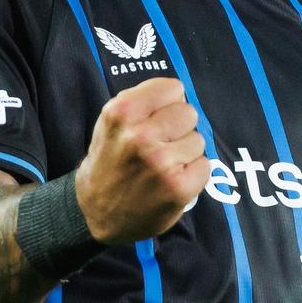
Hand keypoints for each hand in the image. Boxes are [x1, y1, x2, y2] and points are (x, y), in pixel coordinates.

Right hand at [75, 77, 208, 243]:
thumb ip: (140, 103)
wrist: (97, 215)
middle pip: (188, 113)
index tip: (157, 119)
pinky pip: (204, 166)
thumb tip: (178, 94)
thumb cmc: (108, 163)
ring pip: (197, 140)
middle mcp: (140, 135)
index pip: (172, 88)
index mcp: (121, 112)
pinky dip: (192, 174)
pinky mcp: (178, 187)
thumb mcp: (109, 124)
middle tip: (160, 145)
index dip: (167, 104)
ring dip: (185, 153)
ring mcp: (161, 162)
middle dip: (178, 128)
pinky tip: (170, 182)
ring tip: (162, 167)